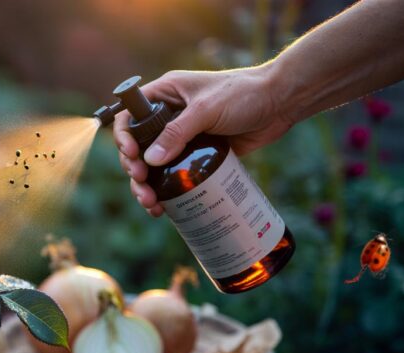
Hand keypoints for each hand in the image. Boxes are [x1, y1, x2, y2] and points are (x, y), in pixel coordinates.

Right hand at [114, 64, 293, 215]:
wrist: (280, 102)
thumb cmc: (244, 93)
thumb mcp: (207, 109)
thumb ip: (178, 132)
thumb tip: (150, 160)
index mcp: (164, 95)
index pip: (129, 116)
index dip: (123, 137)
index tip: (132, 156)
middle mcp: (168, 117)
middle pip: (138, 147)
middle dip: (134, 170)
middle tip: (141, 184)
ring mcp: (182, 138)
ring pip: (153, 166)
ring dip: (146, 186)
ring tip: (150, 204)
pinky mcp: (197, 155)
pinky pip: (175, 176)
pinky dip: (167, 193)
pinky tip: (164, 208)